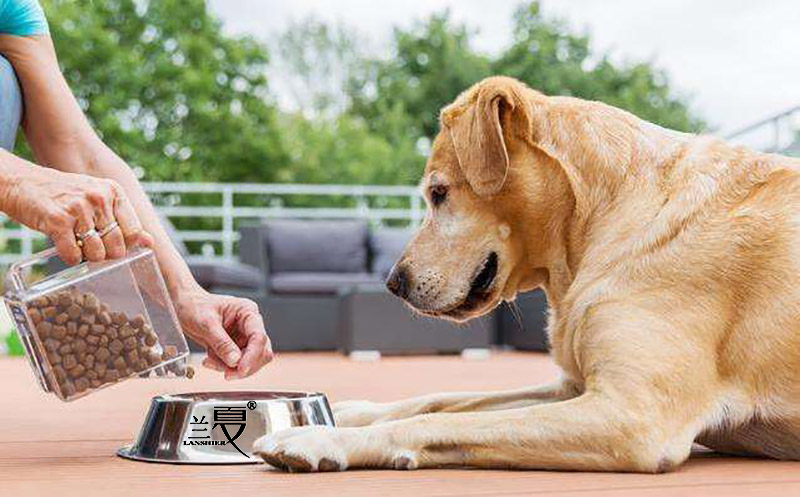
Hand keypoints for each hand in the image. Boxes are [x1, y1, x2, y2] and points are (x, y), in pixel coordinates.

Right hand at [3, 164, 151, 264]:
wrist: (24, 183)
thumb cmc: (65, 195)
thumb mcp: (98, 199)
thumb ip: (123, 220)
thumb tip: (150, 243)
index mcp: (113, 192)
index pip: (133, 231)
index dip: (125, 245)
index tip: (112, 244)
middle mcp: (99, 198)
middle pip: (117, 246)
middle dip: (106, 254)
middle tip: (91, 246)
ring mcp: (79, 208)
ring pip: (97, 253)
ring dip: (87, 256)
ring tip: (77, 243)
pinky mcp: (58, 220)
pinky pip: (73, 255)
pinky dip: (70, 258)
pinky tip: (64, 247)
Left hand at [173, 288, 272, 378]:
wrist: (183, 307)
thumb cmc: (194, 306)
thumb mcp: (206, 323)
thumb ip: (221, 343)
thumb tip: (235, 361)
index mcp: (247, 312)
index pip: (259, 337)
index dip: (252, 356)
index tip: (240, 369)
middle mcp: (250, 325)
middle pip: (261, 352)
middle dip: (244, 365)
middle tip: (227, 374)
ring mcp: (244, 337)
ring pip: (250, 361)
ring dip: (231, 367)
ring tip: (210, 361)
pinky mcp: (236, 347)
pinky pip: (236, 364)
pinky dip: (224, 366)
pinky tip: (209, 360)